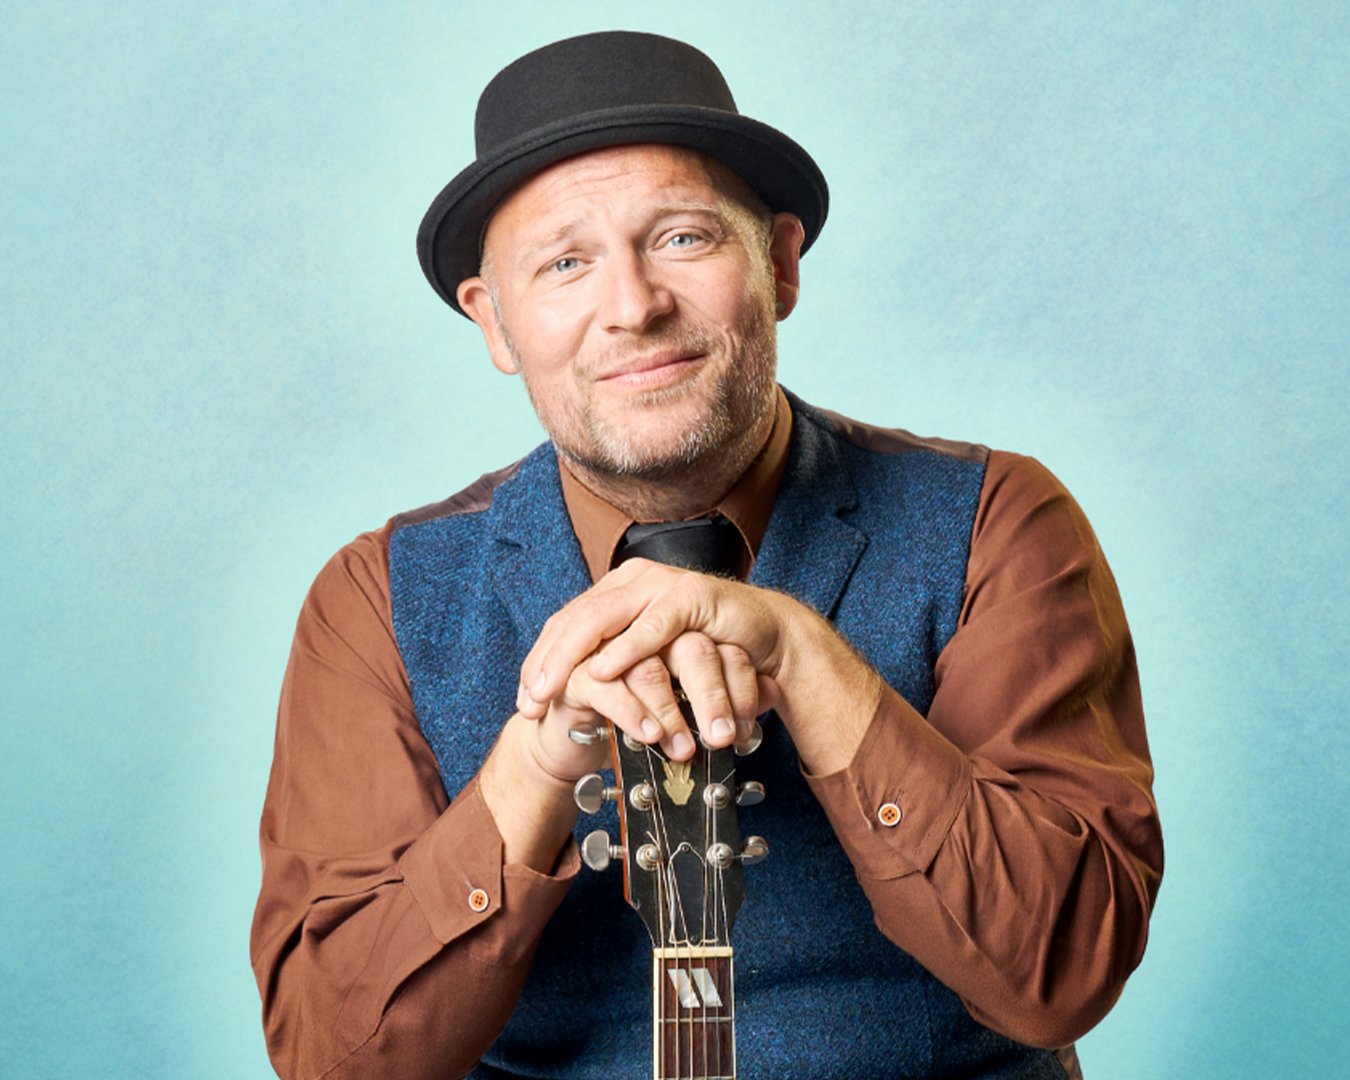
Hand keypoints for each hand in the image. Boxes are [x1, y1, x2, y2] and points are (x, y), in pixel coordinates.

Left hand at [517, 558, 882, 773]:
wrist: (766, 635)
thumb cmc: (708, 650)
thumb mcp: (652, 659)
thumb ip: (617, 664)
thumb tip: (572, 695)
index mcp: (618, 592)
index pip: (565, 623)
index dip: (540, 661)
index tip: (524, 700)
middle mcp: (633, 581)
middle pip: (574, 619)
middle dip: (546, 663)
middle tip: (529, 701)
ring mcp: (660, 584)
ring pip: (602, 618)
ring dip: (573, 658)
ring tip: (553, 690)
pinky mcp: (689, 596)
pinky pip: (651, 624)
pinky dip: (625, 649)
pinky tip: (603, 672)